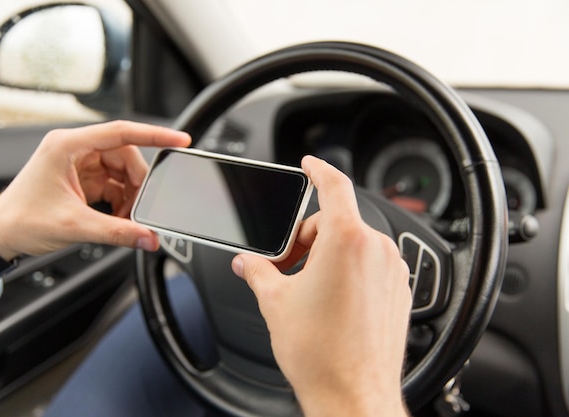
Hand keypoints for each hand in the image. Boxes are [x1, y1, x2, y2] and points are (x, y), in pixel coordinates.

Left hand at [0, 121, 190, 259]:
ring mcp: (79, 163)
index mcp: (68, 146)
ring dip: (131, 194)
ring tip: (128, 217)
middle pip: (126, 155)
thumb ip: (117, 232)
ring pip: (122, 171)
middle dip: (139, 182)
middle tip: (144, 206)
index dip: (155, 135)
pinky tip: (120, 217)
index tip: (179, 139)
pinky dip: (122, 201)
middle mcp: (75, 149)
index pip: (121, 132)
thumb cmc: (21, 220)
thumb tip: (147, 237)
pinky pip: (114, 184)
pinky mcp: (83, 178)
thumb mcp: (74, 226)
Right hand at [231, 155, 411, 416]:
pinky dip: (348, 270)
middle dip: (307, 237)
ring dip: (328, 255)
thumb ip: (259, 271)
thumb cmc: (322, 354)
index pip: (334, 186)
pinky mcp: (399, 291)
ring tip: (307, 288)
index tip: (310, 165)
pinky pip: (370, 264)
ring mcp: (392, 271)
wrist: (354, 396)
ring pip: (354, 243)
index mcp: (347, 242)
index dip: (319, 169)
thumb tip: (248, 262)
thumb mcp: (276, 302)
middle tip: (285, 265)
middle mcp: (376, 251)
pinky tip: (330, 299)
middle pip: (336, 221)